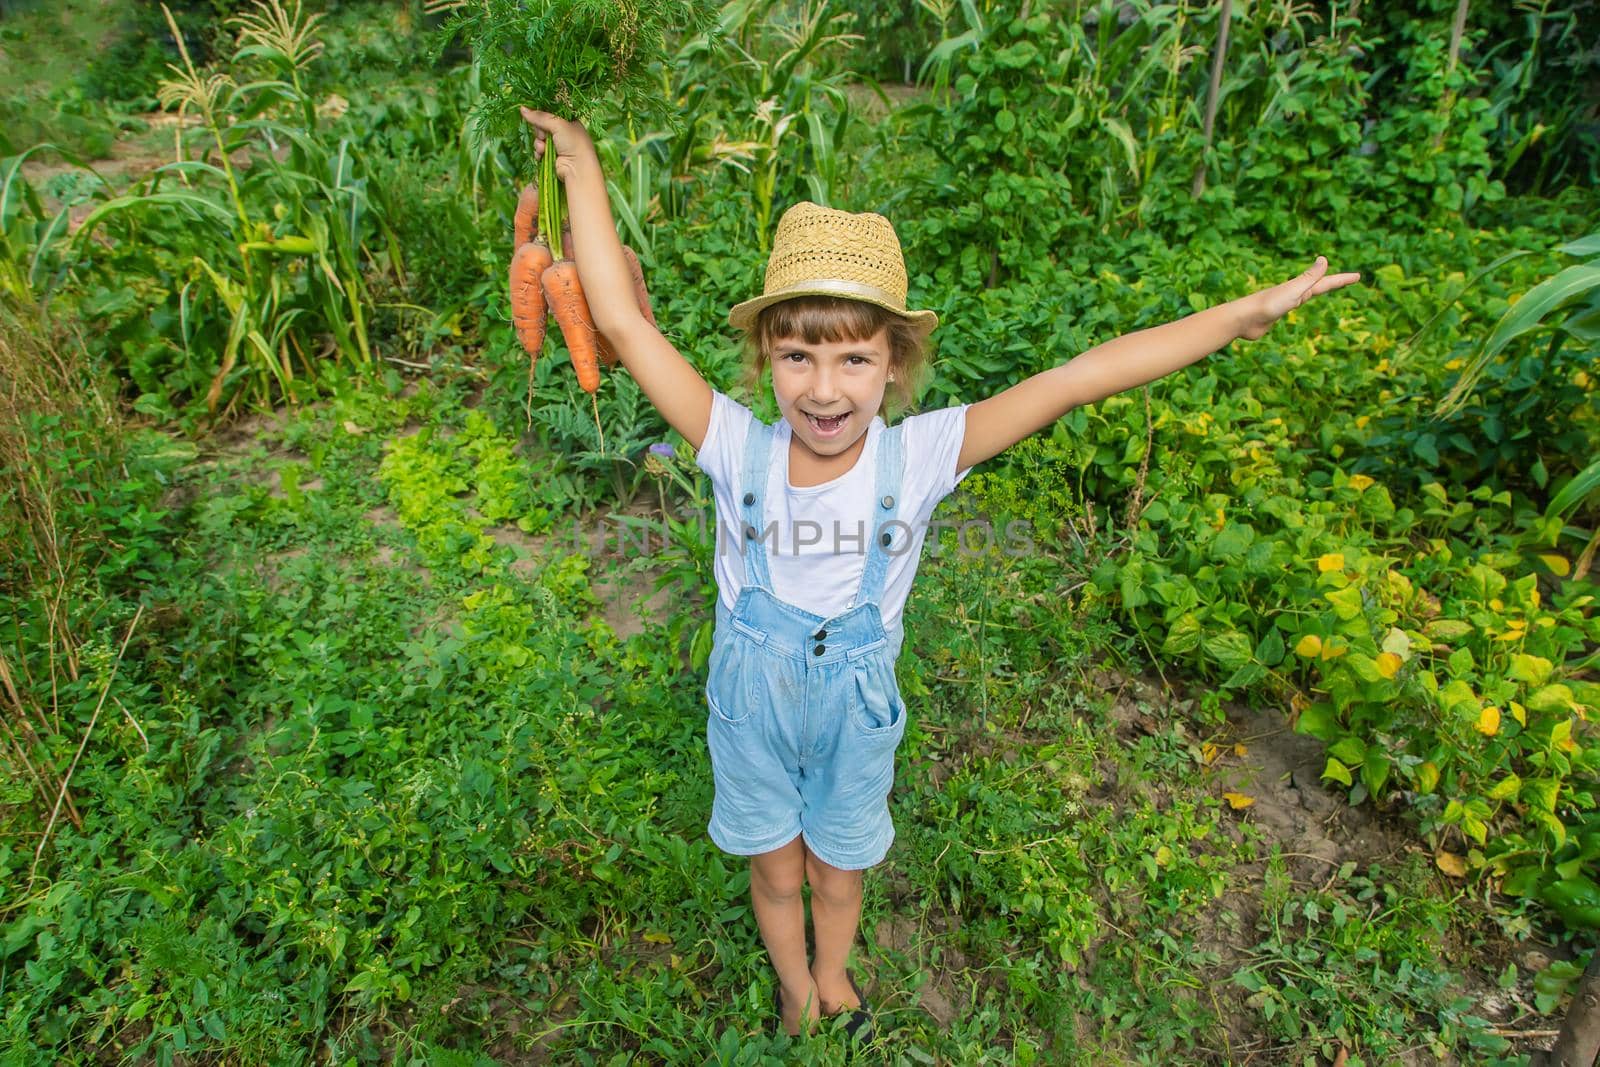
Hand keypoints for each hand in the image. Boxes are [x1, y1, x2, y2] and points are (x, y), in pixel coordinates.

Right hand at [519, 107, 597, 181]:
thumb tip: (522, 108)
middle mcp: (564, 133)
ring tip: (544, 148)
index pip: (551, 114)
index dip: (542, 116)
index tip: (536, 117)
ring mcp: (558, 145)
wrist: (577, 169)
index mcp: (570, 122)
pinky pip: (539, 150)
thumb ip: (540, 117)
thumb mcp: (558, 125)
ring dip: (539, 143)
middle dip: (540, 131)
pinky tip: (542, 155)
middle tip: (543, 135)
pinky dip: (539, 152)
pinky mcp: (552, 156)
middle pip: (543, 126)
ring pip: (540, 139)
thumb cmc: (573, 143)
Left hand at [1237, 256, 1361, 340]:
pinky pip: (1294, 305)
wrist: (1243, 319)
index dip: (1342, 279)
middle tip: (1349, 280)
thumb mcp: (1293, 291)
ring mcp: (1285, 302)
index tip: (1358, 276)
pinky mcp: (1276, 314)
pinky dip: (1301, 301)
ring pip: (1306, 294)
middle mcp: (1294, 293)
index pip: (1326, 282)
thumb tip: (1324, 258)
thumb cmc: (1269, 305)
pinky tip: (1297, 303)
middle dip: (1334, 282)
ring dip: (1317, 289)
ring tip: (1324, 287)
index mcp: (1300, 288)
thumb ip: (1309, 278)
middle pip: (1319, 285)